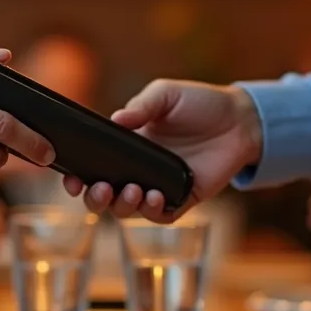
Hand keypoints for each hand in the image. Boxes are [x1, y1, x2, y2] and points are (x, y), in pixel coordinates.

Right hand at [63, 80, 261, 221]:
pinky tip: (155, 197)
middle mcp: (138, 170)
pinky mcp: (184, 198)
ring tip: (133, 189)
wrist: (240, 119)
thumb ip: (141, 106)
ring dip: (123, 205)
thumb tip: (115, 120)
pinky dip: (152, 211)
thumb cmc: (200, 103)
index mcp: (127, 147)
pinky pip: (162, 215)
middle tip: (100, 189)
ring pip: (129, 210)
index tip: (70, 179)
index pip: (93, 167)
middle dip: (95, 199)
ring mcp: (160, 187)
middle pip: (105, 196)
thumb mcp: (165, 95)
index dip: (78, 177)